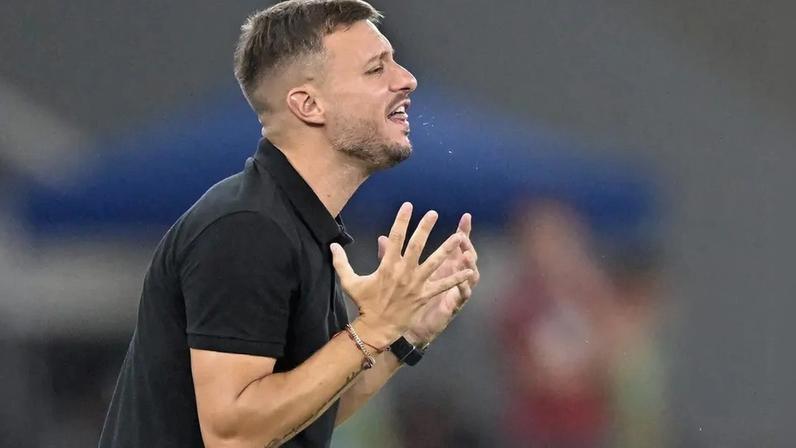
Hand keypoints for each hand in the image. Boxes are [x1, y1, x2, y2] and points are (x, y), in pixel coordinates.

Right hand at [330, 203, 474, 347]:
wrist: (377, 328)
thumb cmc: (364, 303)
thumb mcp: (349, 282)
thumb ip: (341, 262)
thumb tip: (332, 245)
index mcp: (387, 265)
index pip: (395, 237)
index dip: (401, 220)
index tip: (408, 205)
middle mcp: (404, 272)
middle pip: (417, 245)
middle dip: (425, 227)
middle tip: (433, 213)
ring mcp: (416, 284)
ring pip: (435, 262)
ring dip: (447, 249)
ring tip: (459, 237)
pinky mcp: (425, 296)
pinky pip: (443, 286)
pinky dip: (457, 279)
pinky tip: (469, 270)